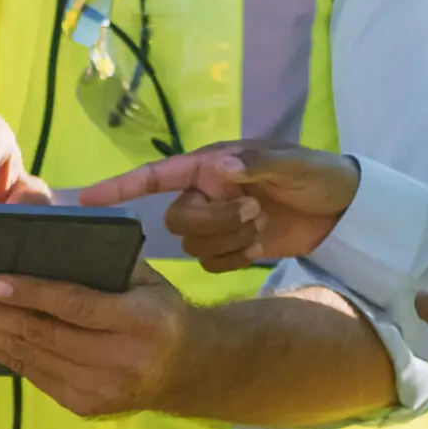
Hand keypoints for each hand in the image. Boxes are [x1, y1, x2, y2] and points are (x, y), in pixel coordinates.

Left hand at [0, 264, 193, 417]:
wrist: (188, 369)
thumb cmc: (157, 307)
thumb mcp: (142, 274)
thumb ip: (96, 254)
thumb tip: (37, 212)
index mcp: (139, 321)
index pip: (77, 306)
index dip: (32, 294)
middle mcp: (119, 360)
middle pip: (42, 335)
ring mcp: (99, 389)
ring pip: (29, 358)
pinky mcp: (83, 405)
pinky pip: (31, 374)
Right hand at [76, 143, 358, 270]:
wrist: (344, 211)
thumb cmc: (317, 174)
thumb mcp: (291, 164)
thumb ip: (253, 165)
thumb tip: (216, 171)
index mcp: (209, 166)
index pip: (154, 176)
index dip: (118, 187)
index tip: (83, 200)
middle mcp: (204, 193)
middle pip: (178, 221)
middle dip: (215, 222)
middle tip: (255, 211)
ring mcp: (216, 223)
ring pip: (194, 246)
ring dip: (230, 240)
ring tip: (263, 224)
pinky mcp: (229, 249)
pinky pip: (212, 264)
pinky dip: (236, 259)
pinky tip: (261, 246)